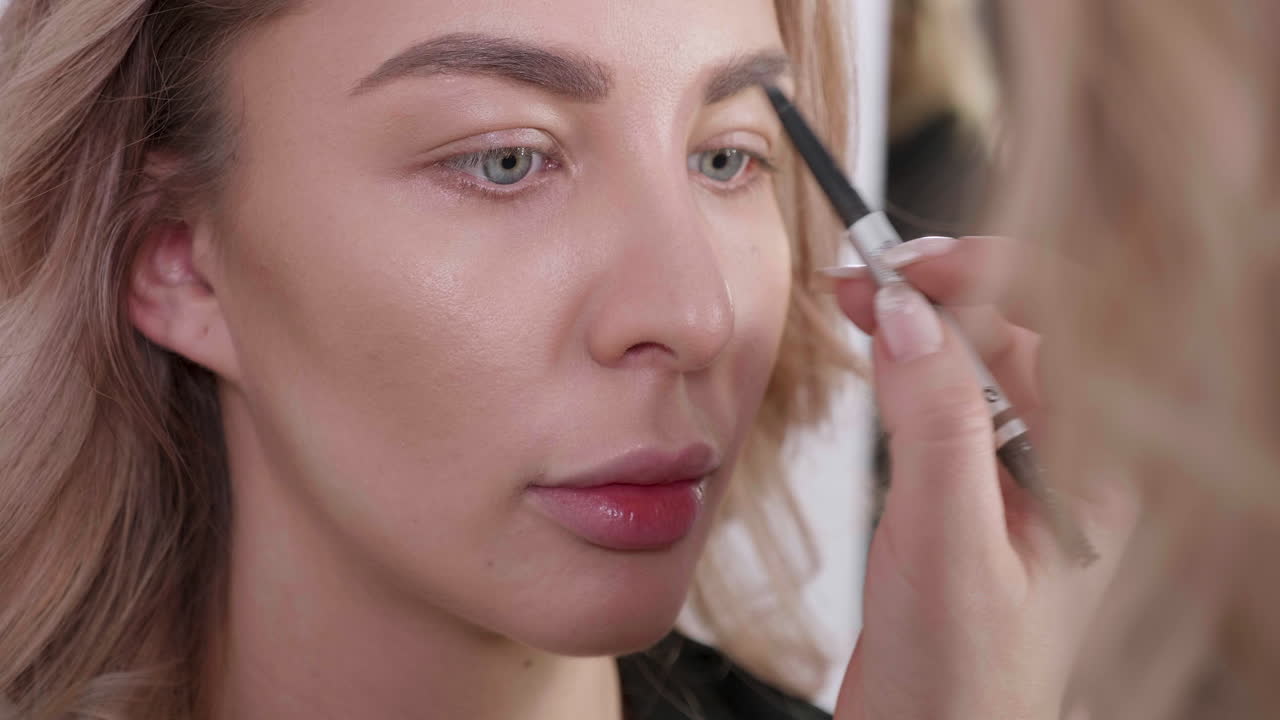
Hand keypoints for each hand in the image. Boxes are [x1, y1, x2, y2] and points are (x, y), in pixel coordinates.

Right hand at [826, 236, 1138, 719]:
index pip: (1072, 325)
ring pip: (979, 358)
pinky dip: (909, 364)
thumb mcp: (948, 544)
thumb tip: (910, 318)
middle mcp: (1067, 463)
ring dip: (921, 321)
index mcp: (1096, 471)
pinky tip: (878, 358)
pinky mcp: (973, 485)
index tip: (910, 271)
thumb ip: (936, 423)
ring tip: (858, 307)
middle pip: (1020, 329)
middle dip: (942, 291)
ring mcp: (1020, 473)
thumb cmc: (962, 680)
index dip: (994, 278)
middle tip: (861, 283)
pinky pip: (951, 397)